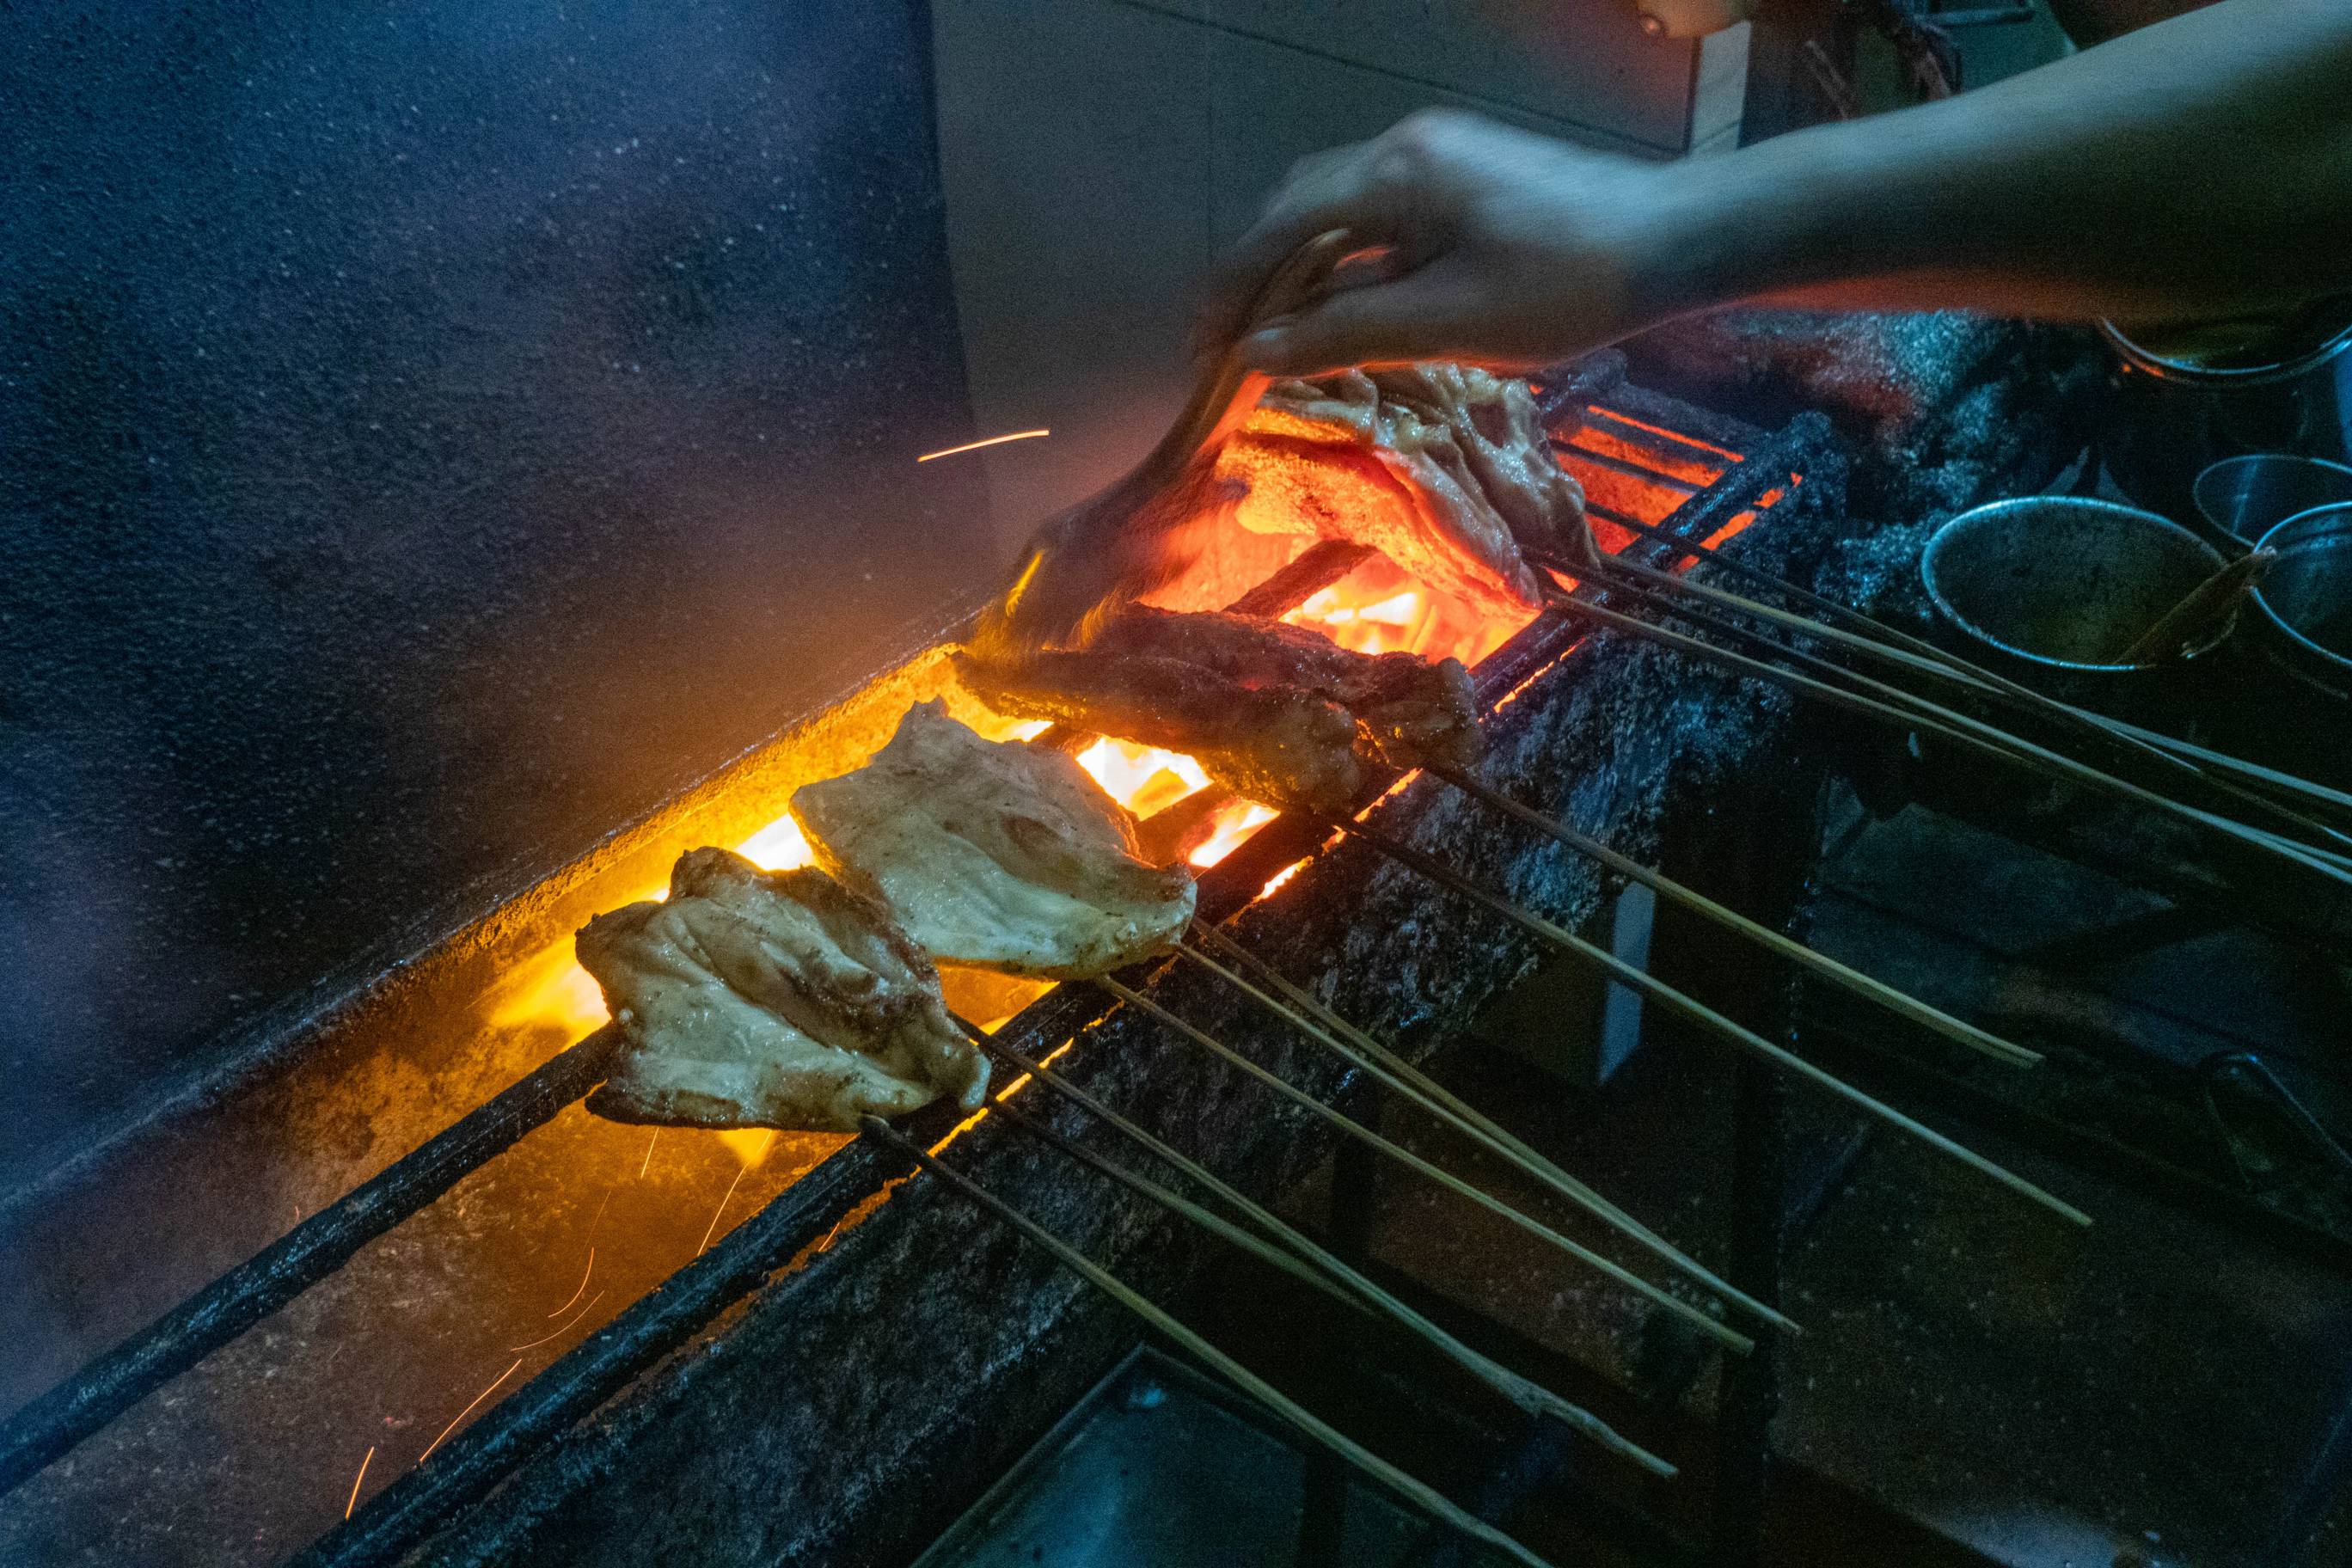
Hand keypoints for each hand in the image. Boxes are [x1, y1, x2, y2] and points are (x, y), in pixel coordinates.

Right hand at [1195, 110, 1689, 378]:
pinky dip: (1347, 264)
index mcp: (1394, 173)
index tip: (1203, 349)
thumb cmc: (1569, 285)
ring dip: (1301, 272)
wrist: (1677, 241)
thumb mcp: (1448, 323)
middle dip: (1256, 279)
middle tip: (1232, 348)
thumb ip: (1346, 333)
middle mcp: (1405, 149)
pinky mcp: (1467, 179)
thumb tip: (1259, 353)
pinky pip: (1380, 216)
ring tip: (1280, 338)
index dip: (1232, 292)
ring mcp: (1439, 158)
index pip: (1279, 230)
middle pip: (1298, 210)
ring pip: (1337, 211)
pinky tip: (1349, 312)